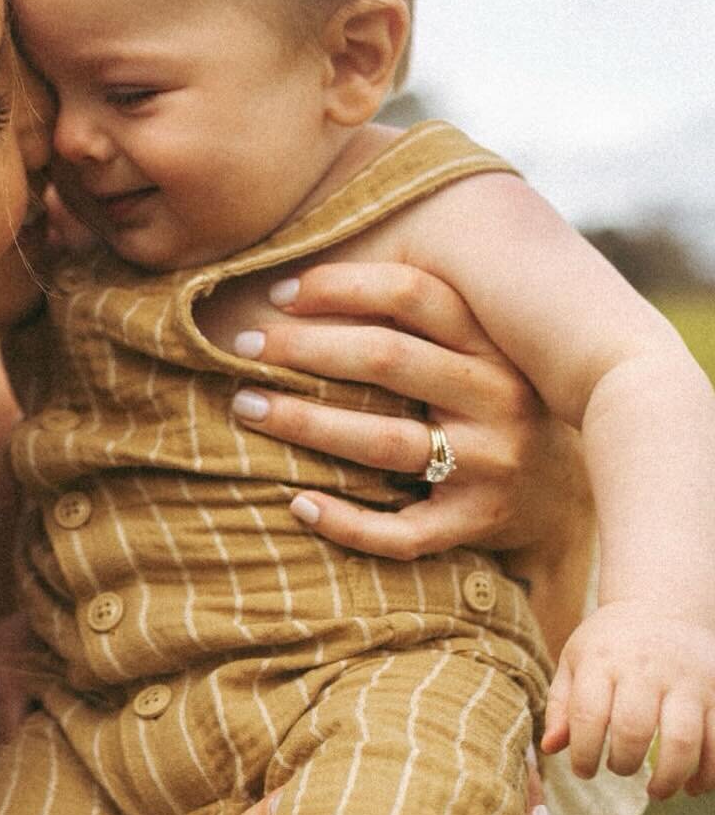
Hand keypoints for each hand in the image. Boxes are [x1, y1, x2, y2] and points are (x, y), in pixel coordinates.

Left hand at [227, 262, 589, 561]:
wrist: (571, 494)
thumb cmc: (489, 403)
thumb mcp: (475, 351)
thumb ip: (414, 317)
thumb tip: (303, 281)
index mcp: (492, 344)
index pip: (412, 294)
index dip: (340, 287)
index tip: (278, 295)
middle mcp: (498, 398)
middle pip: (386, 360)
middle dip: (304, 349)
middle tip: (242, 346)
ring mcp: (493, 465)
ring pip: (383, 443)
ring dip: (304, 423)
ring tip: (245, 406)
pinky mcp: (479, 524)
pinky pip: (403, 533)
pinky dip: (346, 523)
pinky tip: (297, 504)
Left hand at [542, 601, 714, 797]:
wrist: (659, 608)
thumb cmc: (609, 644)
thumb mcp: (575, 661)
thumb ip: (562, 704)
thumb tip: (550, 748)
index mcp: (602, 660)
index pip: (589, 714)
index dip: (584, 752)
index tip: (583, 771)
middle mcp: (645, 668)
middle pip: (634, 729)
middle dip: (624, 763)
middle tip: (619, 770)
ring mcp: (687, 679)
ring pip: (683, 740)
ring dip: (670, 777)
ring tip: (656, 791)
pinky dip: (709, 772)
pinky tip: (693, 785)